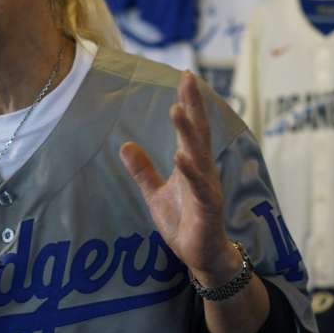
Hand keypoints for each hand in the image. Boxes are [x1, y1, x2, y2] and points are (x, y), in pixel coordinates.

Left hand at [120, 71, 238, 281]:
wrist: (202, 256)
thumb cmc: (184, 223)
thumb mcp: (156, 194)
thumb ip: (143, 171)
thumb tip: (125, 145)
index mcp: (192, 165)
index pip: (190, 128)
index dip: (188, 102)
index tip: (185, 75)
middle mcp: (203, 171)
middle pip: (199, 133)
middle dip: (194, 105)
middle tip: (188, 79)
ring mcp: (207, 189)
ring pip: (199, 155)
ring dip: (189, 132)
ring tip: (177, 109)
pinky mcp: (208, 209)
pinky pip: (200, 188)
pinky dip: (191, 172)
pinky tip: (181, 156)